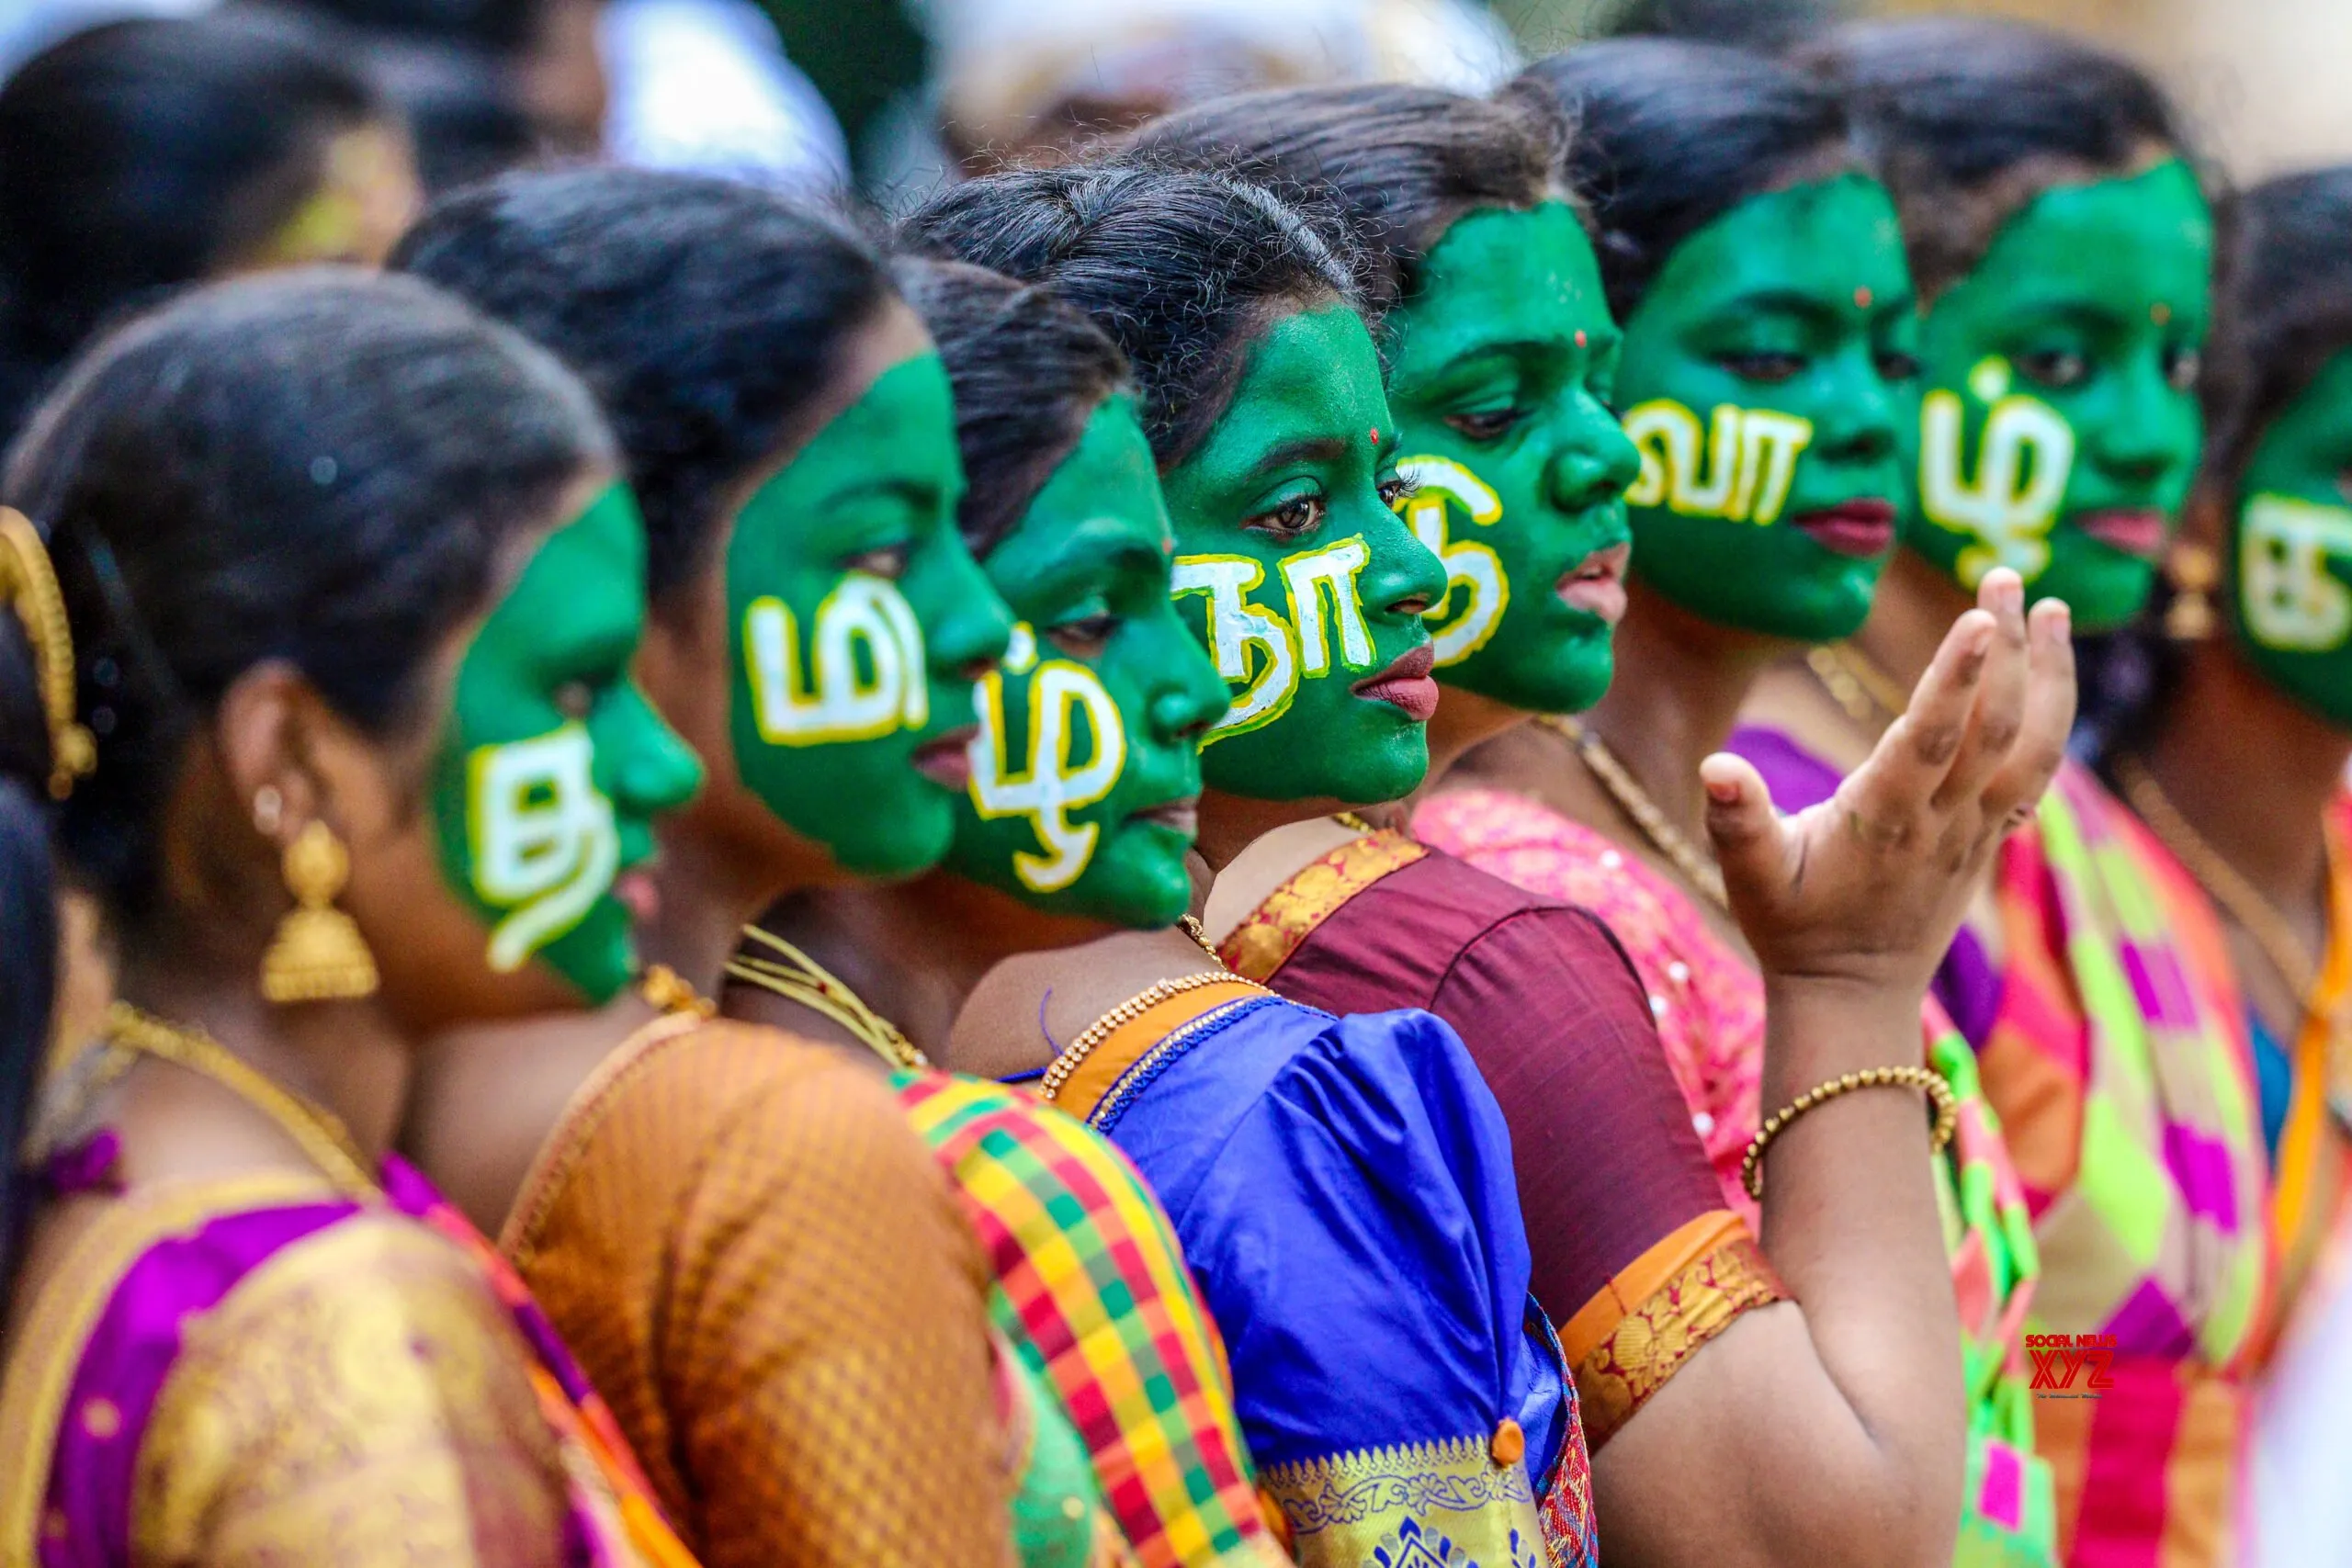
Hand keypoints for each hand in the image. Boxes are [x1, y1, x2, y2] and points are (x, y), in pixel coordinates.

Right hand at [1702, 569, 2073, 993]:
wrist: (1853, 993)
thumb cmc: (1792, 926)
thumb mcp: (1748, 878)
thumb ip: (1736, 821)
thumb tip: (1715, 765)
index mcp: (1885, 820)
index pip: (1934, 740)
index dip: (1959, 677)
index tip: (1980, 617)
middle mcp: (1942, 822)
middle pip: (1994, 726)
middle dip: (2008, 649)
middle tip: (2001, 576)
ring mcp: (1975, 832)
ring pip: (2032, 747)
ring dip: (2051, 677)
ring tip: (2056, 610)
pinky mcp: (1990, 837)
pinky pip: (2036, 772)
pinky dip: (2052, 718)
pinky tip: (2053, 675)